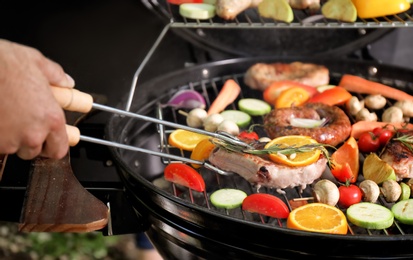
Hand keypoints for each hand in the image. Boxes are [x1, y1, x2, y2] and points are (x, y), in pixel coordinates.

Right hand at [0, 39, 74, 159]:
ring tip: (7, 118)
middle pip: (36, 151)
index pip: (59, 149)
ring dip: (13, 139)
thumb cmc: (1, 65)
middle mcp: (32, 134)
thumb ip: (56, 75)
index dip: (54, 145)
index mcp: (51, 117)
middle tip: (26, 126)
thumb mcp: (35, 61)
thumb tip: (66, 81)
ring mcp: (9, 141)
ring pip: (14, 149)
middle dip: (32, 142)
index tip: (51, 140)